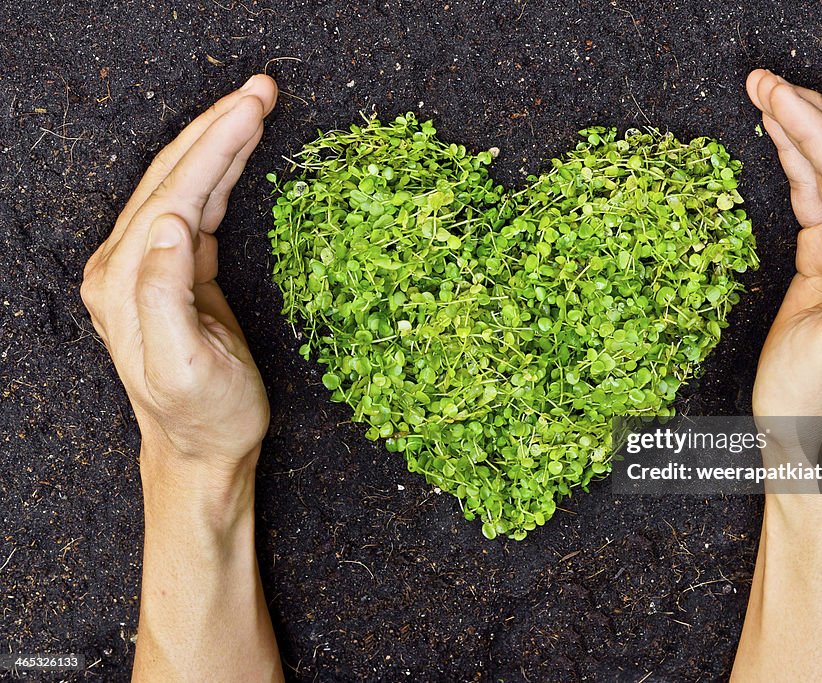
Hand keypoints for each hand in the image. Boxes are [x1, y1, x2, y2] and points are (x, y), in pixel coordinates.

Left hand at [81, 75, 278, 475]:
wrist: (202, 451)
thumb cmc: (203, 416)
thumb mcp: (183, 365)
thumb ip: (164, 294)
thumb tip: (170, 226)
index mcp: (124, 282)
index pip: (173, 193)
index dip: (216, 146)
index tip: (255, 108)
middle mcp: (126, 265)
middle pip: (173, 176)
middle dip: (218, 127)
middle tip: (262, 89)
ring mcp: (148, 266)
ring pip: (185, 184)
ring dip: (221, 142)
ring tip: (257, 105)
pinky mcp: (177, 273)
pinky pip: (197, 207)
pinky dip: (221, 173)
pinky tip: (240, 151)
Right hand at [746, 69, 821, 418]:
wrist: (812, 438)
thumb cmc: (820, 400)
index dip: (816, 133)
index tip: (775, 98)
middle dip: (810, 116)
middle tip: (763, 82)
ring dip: (800, 132)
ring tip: (763, 97)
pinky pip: (817, 200)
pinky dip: (796, 165)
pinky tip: (778, 141)